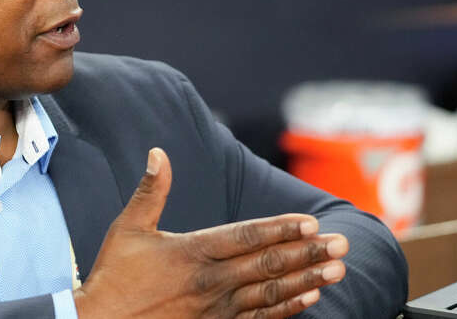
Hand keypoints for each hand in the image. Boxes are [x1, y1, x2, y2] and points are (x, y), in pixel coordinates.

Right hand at [73, 148, 348, 318]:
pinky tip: (310, 298)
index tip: (310, 222)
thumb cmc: (114, 276)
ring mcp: (216, 309)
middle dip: (308, 253)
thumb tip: (158, 153)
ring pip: (271, 292)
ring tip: (337, 270)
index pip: (245, 236)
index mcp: (192, 251)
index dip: (280, 228)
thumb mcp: (128, 228)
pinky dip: (288, 308)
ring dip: (307, 279)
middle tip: (341, 244)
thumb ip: (150, 190)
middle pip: (268, 264)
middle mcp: (211, 281)